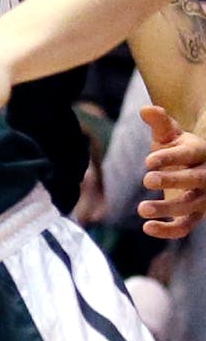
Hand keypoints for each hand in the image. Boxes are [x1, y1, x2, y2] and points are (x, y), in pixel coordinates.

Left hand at [138, 106, 205, 238]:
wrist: (189, 167)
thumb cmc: (176, 148)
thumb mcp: (169, 134)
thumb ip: (159, 122)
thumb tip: (146, 110)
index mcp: (201, 152)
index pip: (189, 154)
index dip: (170, 157)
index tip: (147, 161)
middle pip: (196, 180)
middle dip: (173, 180)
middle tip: (146, 180)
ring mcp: (203, 198)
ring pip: (192, 206)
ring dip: (168, 209)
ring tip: (141, 209)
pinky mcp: (195, 216)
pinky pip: (186, 227)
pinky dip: (169, 231)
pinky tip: (147, 228)